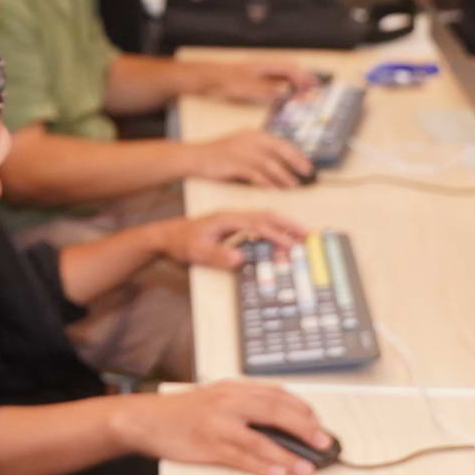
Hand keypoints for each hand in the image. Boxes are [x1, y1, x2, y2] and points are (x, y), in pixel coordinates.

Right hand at [117, 381, 331, 474]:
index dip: (303, 409)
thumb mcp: (215, 396)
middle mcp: (229, 402)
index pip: (277, 394)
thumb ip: (243, 403)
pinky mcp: (209, 446)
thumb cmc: (182, 412)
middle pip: (276, 412)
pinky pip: (242, 458)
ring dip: (288, 454)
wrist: (146, 420)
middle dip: (305, 428)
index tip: (318, 422)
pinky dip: (263, 466)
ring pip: (262, 439)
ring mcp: (219, 424)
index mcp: (233, 388)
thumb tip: (278, 420)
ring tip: (308, 466)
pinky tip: (279, 473)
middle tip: (324, 442)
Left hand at [160, 209, 307, 271]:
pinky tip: (278, 239)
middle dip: (289, 224)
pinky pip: (257, 226)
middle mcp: (233, 216)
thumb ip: (218, 255)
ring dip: (283, 226)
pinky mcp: (232, 227)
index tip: (292, 246)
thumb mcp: (197, 251)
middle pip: (267, 215)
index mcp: (227, 219)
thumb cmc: (180, 243)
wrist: (165, 237)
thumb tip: (240, 259)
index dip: (277, 235)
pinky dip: (272, 230)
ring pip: (264, 219)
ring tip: (300, 236)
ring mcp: (233, 220)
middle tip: (309, 234)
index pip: (259, 224)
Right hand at [185, 129, 312, 189]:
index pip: (281, 142)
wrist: (194, 157)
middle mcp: (250, 140)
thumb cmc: (219, 156)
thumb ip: (259, 152)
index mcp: (253, 134)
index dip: (297, 154)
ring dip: (284, 175)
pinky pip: (255, 174)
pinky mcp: (234, 164)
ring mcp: (241, 151)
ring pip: (269, 163)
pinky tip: (274, 189)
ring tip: (293, 185)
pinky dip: (267, 182)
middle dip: (296, 162)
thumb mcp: (241, 147)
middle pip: (279, 149)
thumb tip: (280, 163)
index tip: (307, 165)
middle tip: (307, 173)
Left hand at [196, 60, 317, 105]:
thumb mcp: (245, 87)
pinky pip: (275, 80)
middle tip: (316, 87)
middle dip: (303, 77)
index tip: (312, 85)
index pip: (289, 68)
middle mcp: (264, 66)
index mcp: (264, 65)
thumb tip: (284, 91)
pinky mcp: (255, 79)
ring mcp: (260, 72)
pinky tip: (286, 94)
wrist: (208, 78)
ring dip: (295, 82)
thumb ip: (265, 89)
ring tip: (306, 91)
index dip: (303, 77)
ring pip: (283, 75)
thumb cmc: (224, 80)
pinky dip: (285, 86)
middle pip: (289, 69)